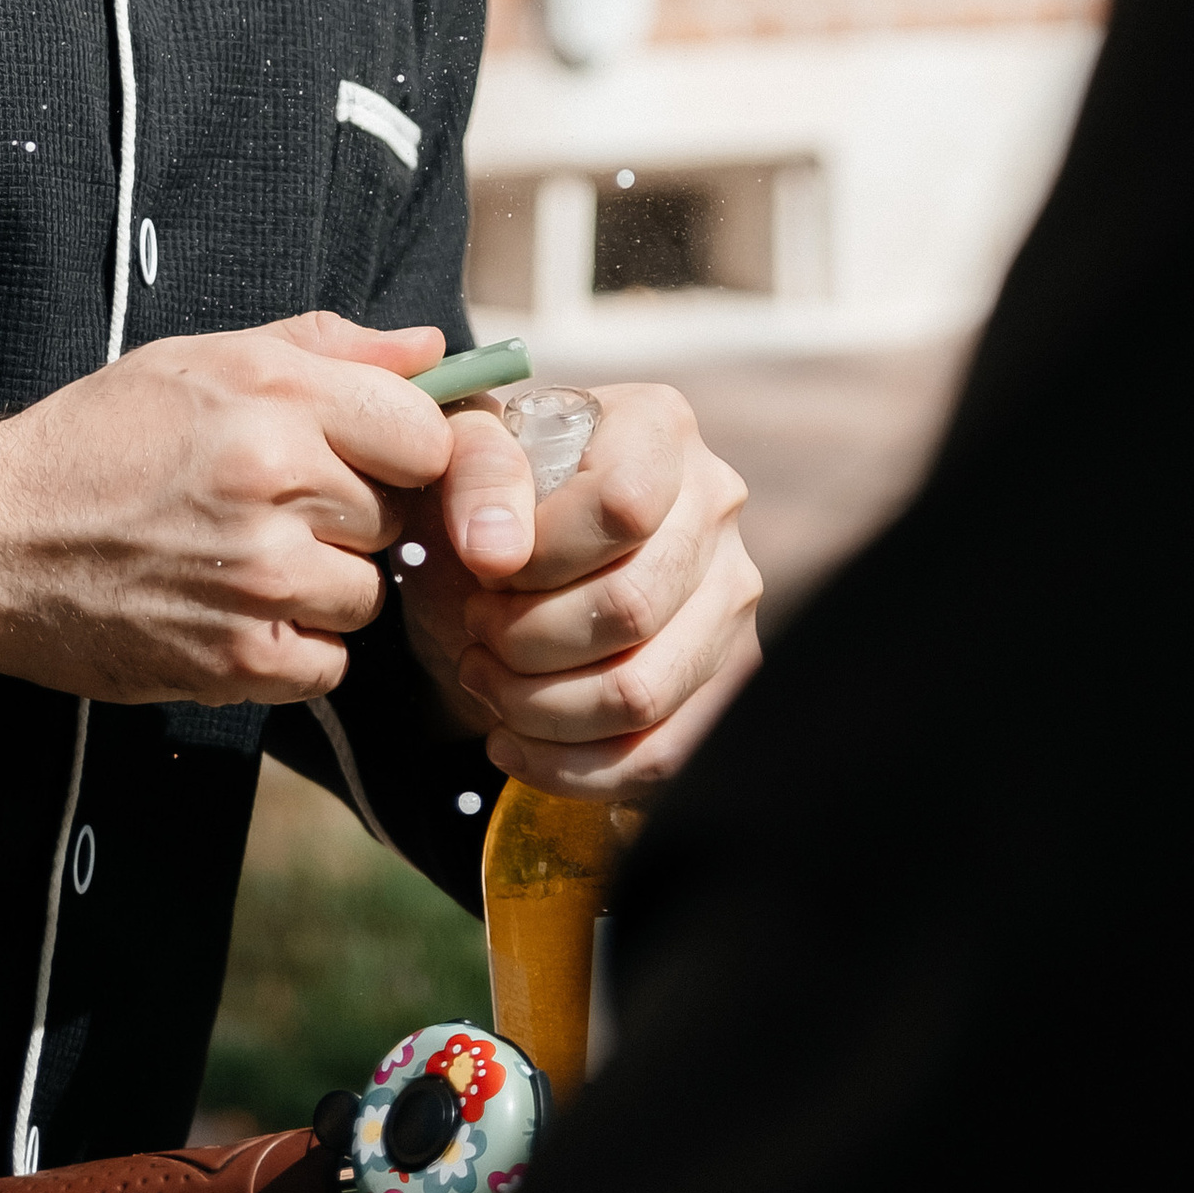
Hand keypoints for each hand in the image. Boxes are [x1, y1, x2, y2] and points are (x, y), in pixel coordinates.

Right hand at [0, 313, 457, 704]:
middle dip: (352, 515)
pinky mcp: (239, 660)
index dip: (404, 449)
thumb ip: (327, 348)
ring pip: (367, 595)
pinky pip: (329, 663)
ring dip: (324, 585)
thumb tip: (432, 349)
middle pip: (395, 517)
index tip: (367, 456)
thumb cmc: (97, 438)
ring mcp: (260, 579)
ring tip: (248, 557)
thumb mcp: (202, 359)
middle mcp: (276, 484)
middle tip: (278, 505)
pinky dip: (294, 647)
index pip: (426, 436)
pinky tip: (238, 611)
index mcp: (273, 397)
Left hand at [393, 385, 762, 794]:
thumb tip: (497, 552)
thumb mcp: (461, 454)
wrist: (514, 544)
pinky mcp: (727, 679)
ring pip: (643, 692)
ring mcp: (732, 597)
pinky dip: (572, 766)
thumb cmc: (493, 492)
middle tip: (474, 631)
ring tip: (485, 678)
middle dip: (523, 639)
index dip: (539, 555)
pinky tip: (512, 742)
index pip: (620, 507)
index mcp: (658, 427)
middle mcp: (716, 505)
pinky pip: (662, 755)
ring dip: (539, 707)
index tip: (485, 567)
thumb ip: (476, 473)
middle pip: (630, 608)